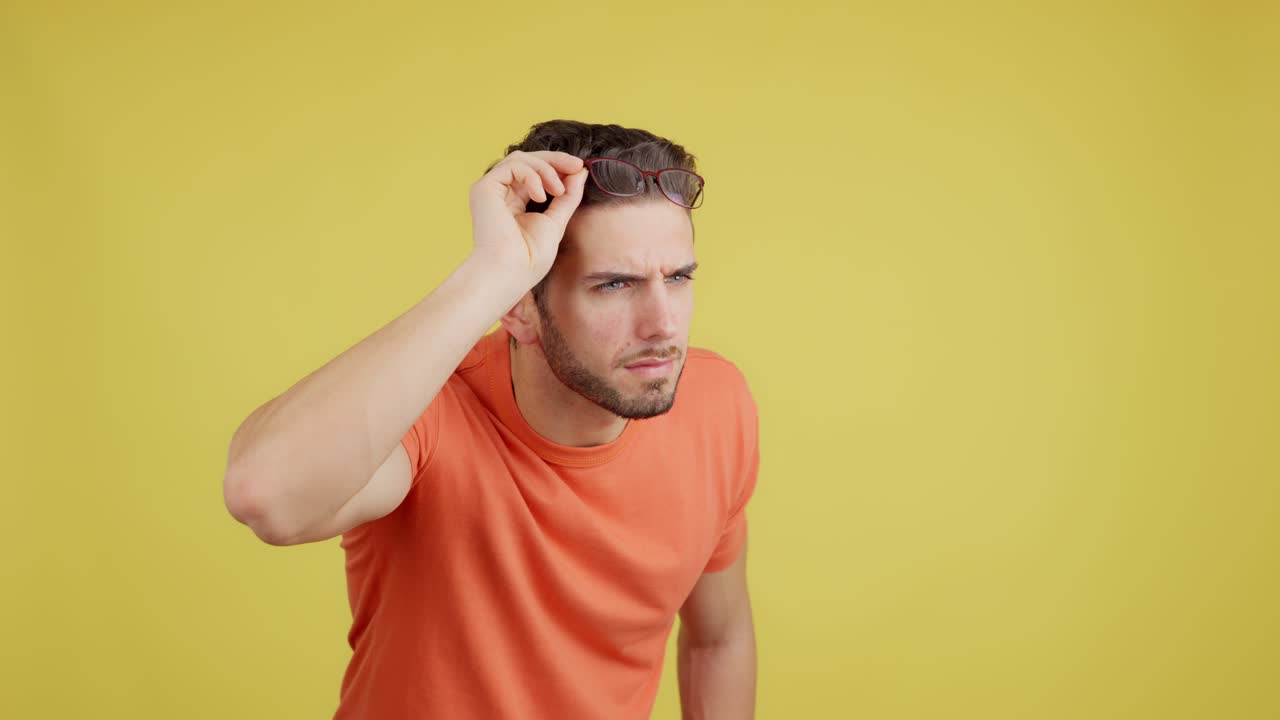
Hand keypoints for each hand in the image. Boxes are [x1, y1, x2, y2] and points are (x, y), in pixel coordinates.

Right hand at [467, 150, 588, 288]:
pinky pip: (512, 166)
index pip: (535, 174)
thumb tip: (580, 171)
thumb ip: (568, 196)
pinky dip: (532, 176)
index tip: (579, 168)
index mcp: (514, 202)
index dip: (557, 167)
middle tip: (576, 165)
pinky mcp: (484, 188)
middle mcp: (500, 194)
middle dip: (555, 160)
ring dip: (546, 169)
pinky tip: (541, 196)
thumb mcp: (556, 221)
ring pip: (520, 159)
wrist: (510, 272)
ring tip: (558, 190)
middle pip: (527, 161)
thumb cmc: (529, 258)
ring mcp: (491, 190)